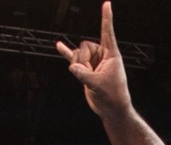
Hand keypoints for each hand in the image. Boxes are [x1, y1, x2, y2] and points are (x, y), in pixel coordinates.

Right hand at [56, 1, 130, 118]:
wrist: (111, 109)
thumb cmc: (112, 96)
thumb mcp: (98, 84)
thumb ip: (82, 73)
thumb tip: (72, 66)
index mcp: (112, 55)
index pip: (108, 33)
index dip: (106, 18)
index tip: (107, 3)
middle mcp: (103, 56)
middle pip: (84, 46)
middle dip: (83, 60)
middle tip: (91, 74)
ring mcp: (93, 62)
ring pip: (77, 55)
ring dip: (79, 67)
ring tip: (88, 78)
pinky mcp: (86, 69)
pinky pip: (73, 58)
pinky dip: (66, 52)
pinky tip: (58, 45)